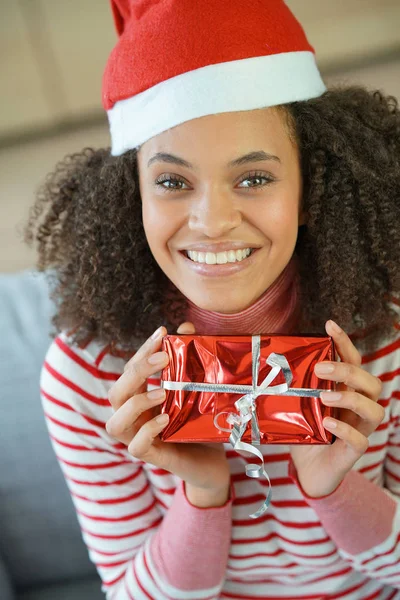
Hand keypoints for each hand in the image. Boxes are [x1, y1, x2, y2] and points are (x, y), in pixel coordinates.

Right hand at [106, 322, 230, 506]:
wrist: (215, 461)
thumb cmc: (201, 421)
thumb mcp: (198, 387)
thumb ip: (190, 358)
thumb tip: (186, 326)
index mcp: (141, 398)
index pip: (130, 370)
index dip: (143, 350)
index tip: (162, 332)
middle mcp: (135, 418)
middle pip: (116, 392)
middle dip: (136, 371)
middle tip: (163, 359)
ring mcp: (140, 438)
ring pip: (115, 423)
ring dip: (135, 404)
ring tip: (161, 392)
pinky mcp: (153, 458)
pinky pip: (136, 447)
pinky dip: (147, 431)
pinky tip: (165, 419)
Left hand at [290, 320, 384, 497]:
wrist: (306, 472)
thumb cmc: (304, 434)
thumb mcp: (296, 404)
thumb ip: (291, 386)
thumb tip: (264, 361)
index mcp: (346, 391)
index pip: (353, 361)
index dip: (345, 342)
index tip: (329, 324)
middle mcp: (357, 408)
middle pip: (370, 382)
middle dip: (348, 372)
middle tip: (321, 368)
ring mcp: (359, 430)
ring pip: (374, 410)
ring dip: (351, 399)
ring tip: (325, 397)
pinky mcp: (352, 452)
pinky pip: (360, 440)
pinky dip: (345, 430)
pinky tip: (328, 423)